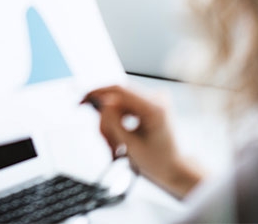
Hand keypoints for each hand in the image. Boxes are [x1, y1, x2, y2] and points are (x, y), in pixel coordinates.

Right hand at [83, 85, 203, 198]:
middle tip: (104, 138)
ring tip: (115, 144)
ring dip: (110, 122)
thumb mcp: (131, 144)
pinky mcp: (148, 104)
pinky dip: (116, 120)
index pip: (119, 89)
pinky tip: (119, 137)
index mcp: (155, 107)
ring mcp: (153, 100)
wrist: (174, 169)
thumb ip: (114, 122)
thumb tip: (102, 104)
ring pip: (117, 103)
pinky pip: (123, 106)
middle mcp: (156, 98)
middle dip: (105, 117)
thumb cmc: (158, 161)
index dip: (97, 92)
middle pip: (117, 97)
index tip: (82, 99)